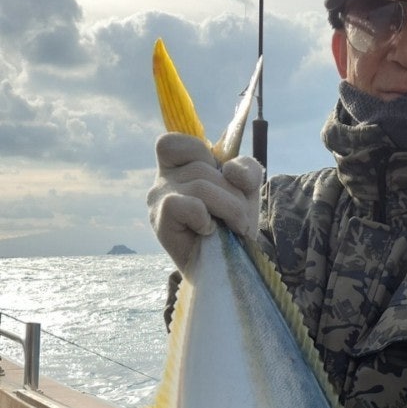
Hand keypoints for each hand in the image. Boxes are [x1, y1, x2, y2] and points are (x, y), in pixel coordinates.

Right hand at [148, 133, 262, 270]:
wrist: (228, 266)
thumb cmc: (232, 225)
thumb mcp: (246, 189)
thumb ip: (246, 168)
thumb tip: (229, 170)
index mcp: (177, 166)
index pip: (177, 142)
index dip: (203, 152)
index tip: (220, 177)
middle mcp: (163, 180)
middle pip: (202, 166)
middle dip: (233, 192)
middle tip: (239, 217)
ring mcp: (158, 199)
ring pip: (200, 186)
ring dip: (230, 208)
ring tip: (234, 227)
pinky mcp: (161, 220)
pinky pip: (188, 206)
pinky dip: (206, 218)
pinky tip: (208, 231)